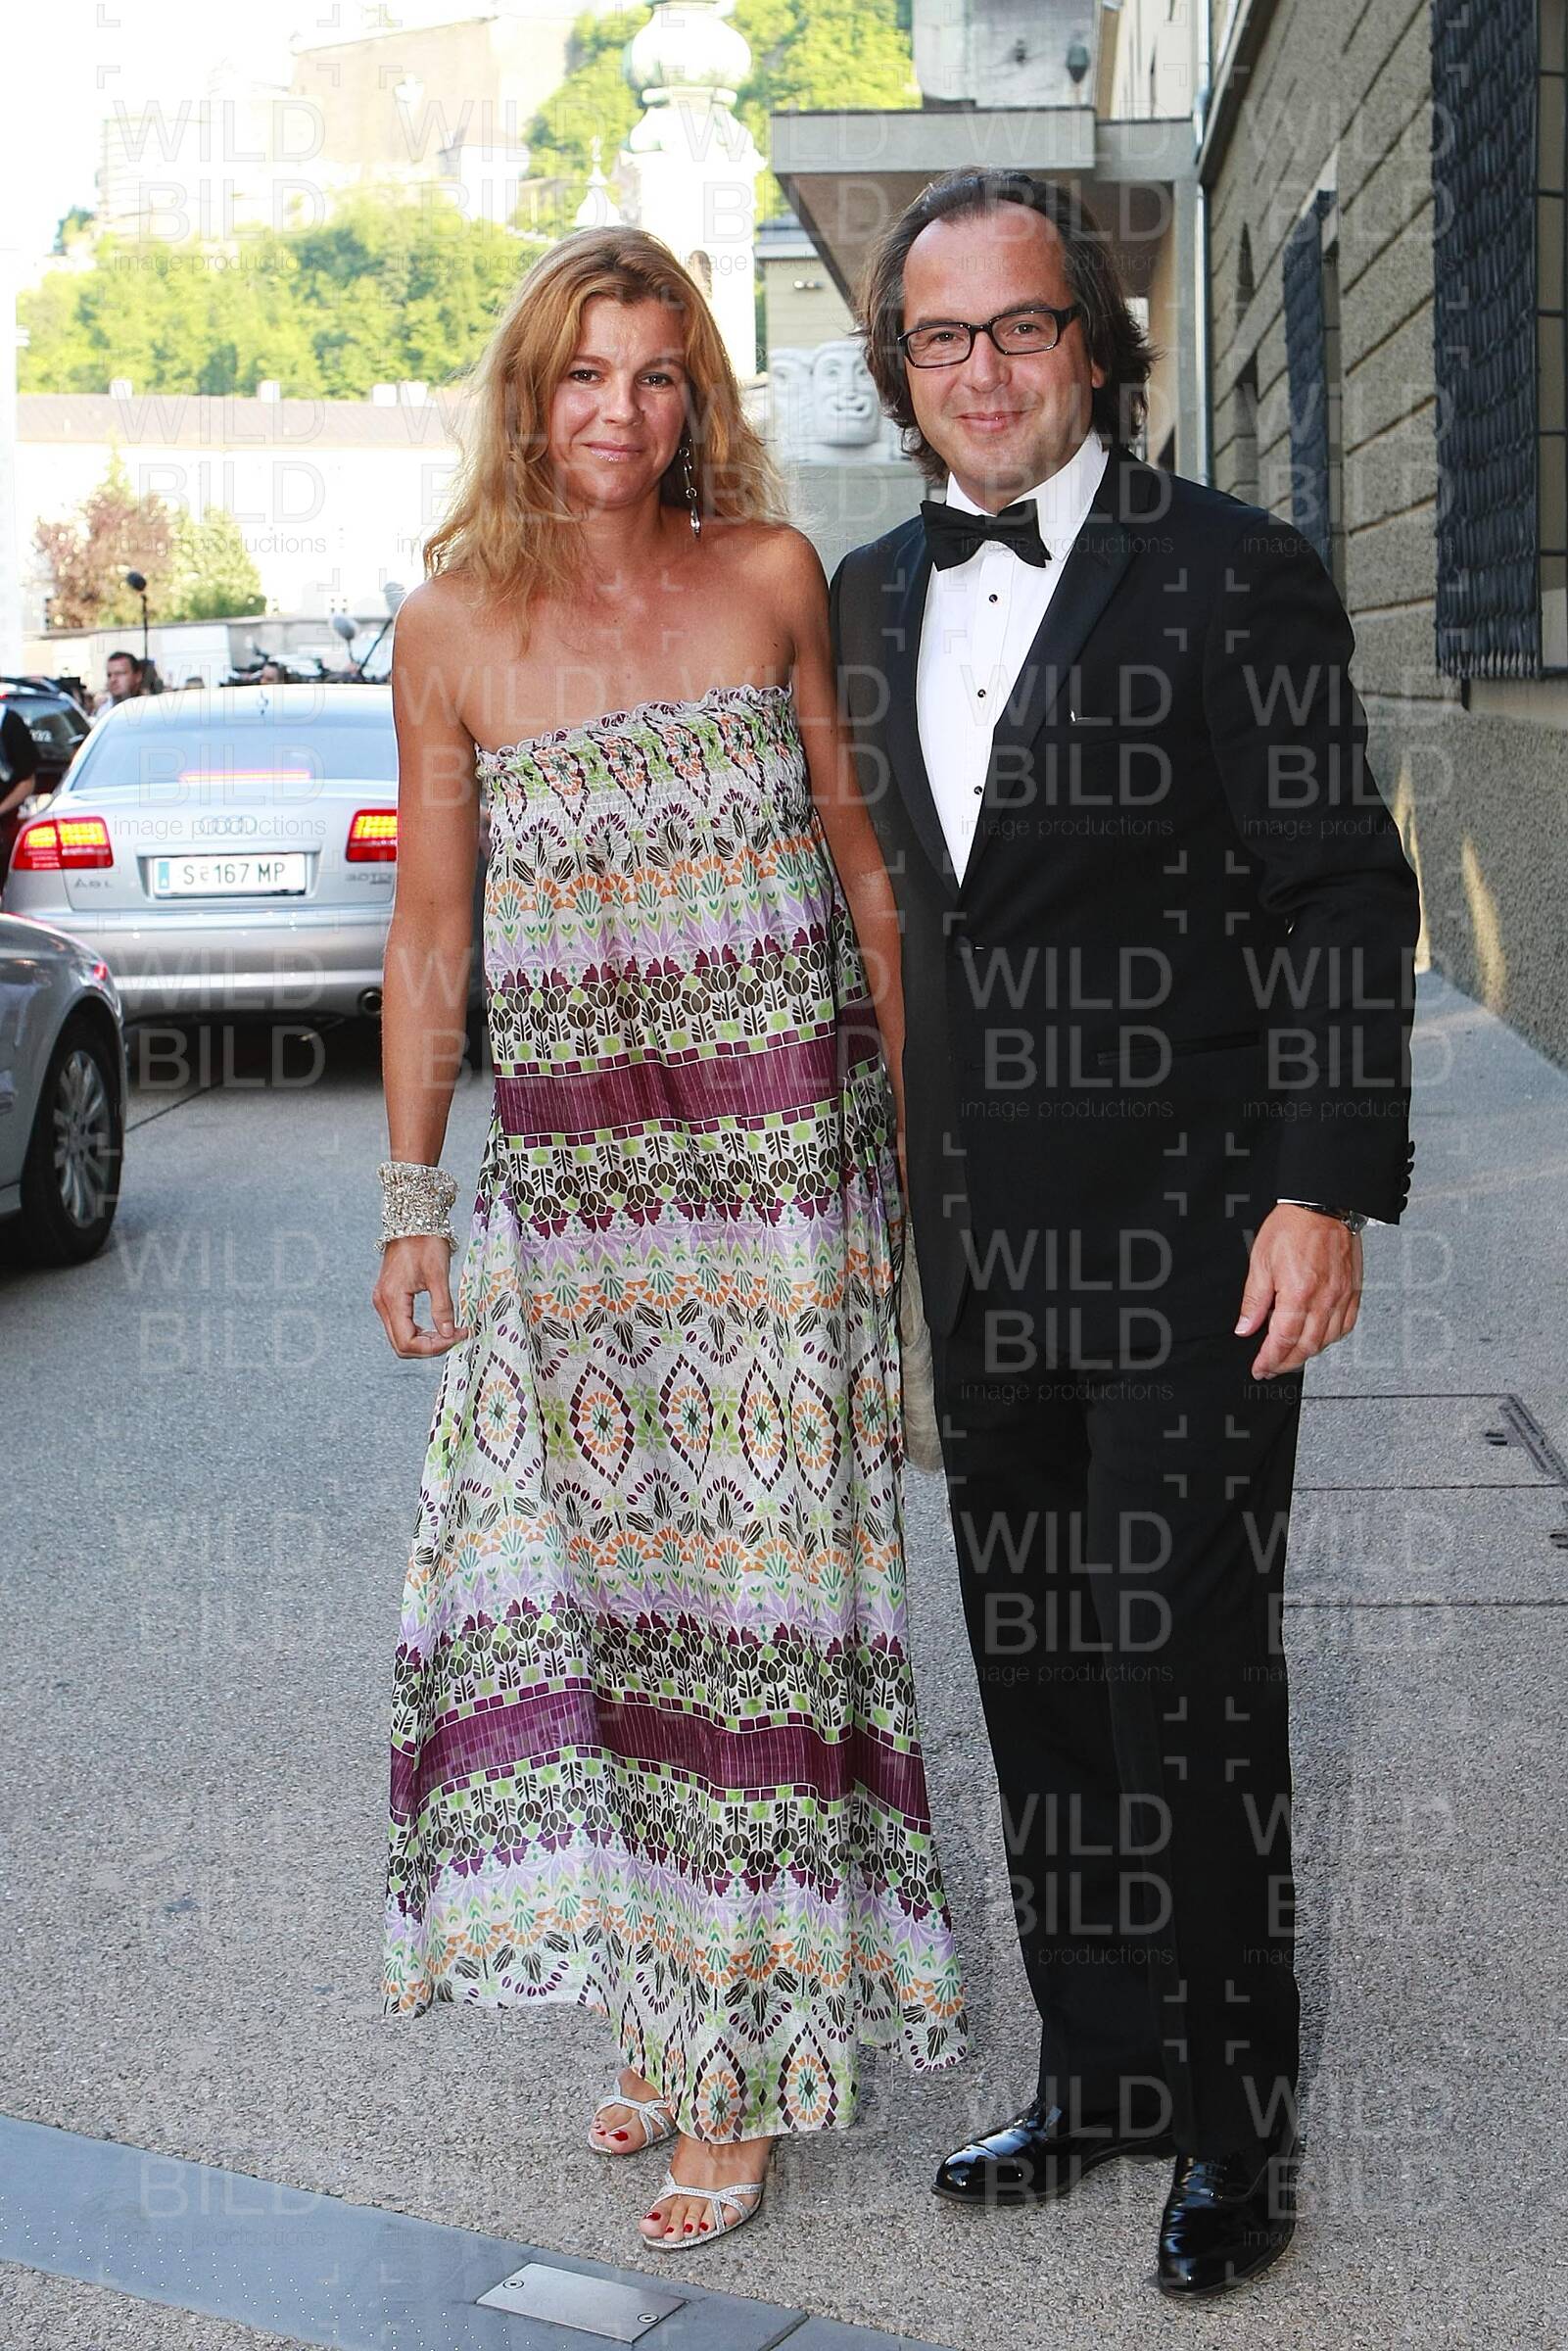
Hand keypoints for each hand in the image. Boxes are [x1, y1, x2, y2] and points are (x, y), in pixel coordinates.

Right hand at [373, 1235, 470, 1356]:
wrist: (412, 1219)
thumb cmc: (425, 1242)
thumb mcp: (438, 1275)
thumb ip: (442, 1307)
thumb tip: (448, 1334)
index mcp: (392, 1299)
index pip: (407, 1342)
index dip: (433, 1347)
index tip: (457, 1336)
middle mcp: (383, 1303)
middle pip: (401, 1344)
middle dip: (430, 1347)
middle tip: (455, 1337)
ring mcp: (384, 1301)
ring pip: (400, 1337)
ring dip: (425, 1341)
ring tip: (450, 1332)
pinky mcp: (390, 1297)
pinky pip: (401, 1325)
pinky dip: (419, 1331)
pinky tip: (437, 1325)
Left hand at [1235, 1204, 1361, 1378]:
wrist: (1323, 1205)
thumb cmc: (1292, 1227)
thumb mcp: (1260, 1262)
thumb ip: (1254, 1301)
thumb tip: (1245, 1328)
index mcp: (1299, 1293)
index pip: (1283, 1340)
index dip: (1270, 1360)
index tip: (1260, 1369)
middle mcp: (1324, 1299)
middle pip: (1307, 1347)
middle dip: (1286, 1363)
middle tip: (1271, 1367)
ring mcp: (1342, 1296)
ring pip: (1327, 1341)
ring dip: (1307, 1354)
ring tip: (1290, 1355)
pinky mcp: (1353, 1291)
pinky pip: (1346, 1326)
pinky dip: (1330, 1338)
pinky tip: (1318, 1338)